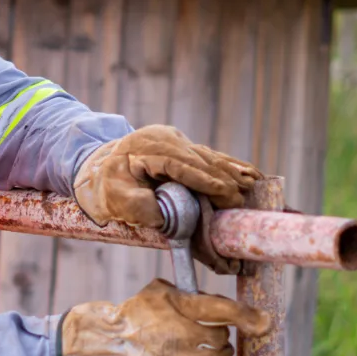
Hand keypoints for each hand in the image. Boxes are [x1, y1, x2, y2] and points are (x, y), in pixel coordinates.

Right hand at [58, 278, 271, 355]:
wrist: (108, 348)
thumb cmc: (134, 316)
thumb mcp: (160, 291)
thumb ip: (191, 295)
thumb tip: (224, 306)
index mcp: (181, 306)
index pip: (224, 310)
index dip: (247, 316)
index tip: (265, 322)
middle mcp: (186, 336)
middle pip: (223, 337)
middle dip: (217, 335)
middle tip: (200, 336)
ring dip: (217, 354)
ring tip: (196, 352)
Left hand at [73, 125, 261, 228]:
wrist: (101, 167)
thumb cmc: (109, 186)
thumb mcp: (117, 199)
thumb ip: (139, 209)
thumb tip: (166, 217)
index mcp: (147, 148)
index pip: (180, 164)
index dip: (205, 179)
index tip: (226, 193)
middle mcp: (164, 139)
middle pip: (200, 158)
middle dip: (224, 179)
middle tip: (243, 200)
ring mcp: (175, 140)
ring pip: (208, 156)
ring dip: (232, 171)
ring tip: (255, 184)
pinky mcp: (183, 146)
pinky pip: (209, 157)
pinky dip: (228, 166)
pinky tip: (249, 173)